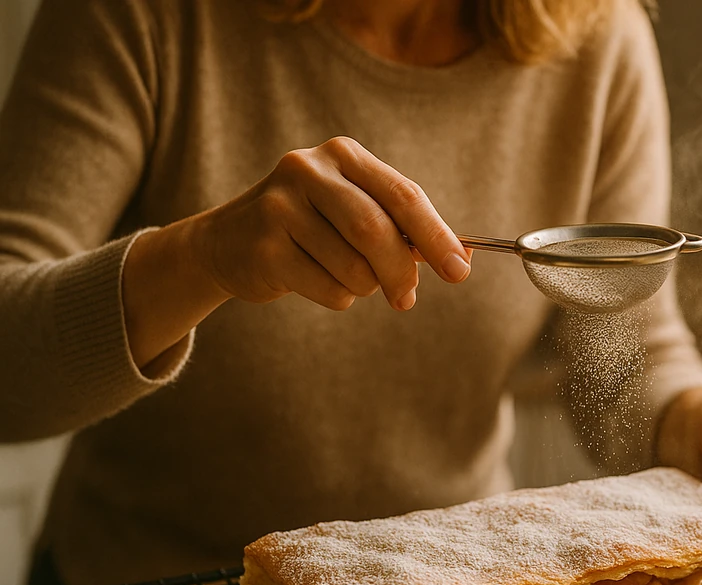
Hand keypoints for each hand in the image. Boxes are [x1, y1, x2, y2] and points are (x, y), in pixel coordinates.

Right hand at [190, 136, 470, 311]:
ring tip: (342, 274)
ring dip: (363, 286)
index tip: (460, 270)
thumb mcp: (357, 212)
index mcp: (343, 155)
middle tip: (406, 299)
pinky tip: (313, 279)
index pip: (404, 195)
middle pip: (376, 231)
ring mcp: (280, 207)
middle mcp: (308, 170)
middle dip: (401, 272)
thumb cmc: (314, 228)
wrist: (228, 242)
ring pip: (355, 268)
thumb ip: (405, 229)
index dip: (436, 236)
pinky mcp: (264, 248)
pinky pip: (329, 289)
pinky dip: (337, 296)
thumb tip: (461, 257)